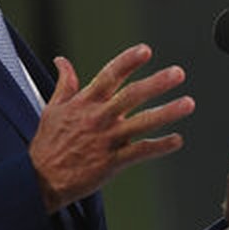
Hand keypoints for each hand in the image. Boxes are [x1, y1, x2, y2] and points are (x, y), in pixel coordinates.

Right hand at [29, 44, 194, 212]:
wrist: (40, 180)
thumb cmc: (47, 144)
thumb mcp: (52, 108)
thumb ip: (64, 83)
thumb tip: (61, 61)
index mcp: (85, 102)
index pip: (110, 75)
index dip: (128, 61)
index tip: (145, 50)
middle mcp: (99, 118)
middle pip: (131, 95)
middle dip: (156, 83)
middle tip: (177, 73)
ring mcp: (107, 140)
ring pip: (142, 123)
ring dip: (167, 112)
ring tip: (188, 103)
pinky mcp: (112, 162)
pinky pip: (141, 152)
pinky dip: (160, 146)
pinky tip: (177, 140)